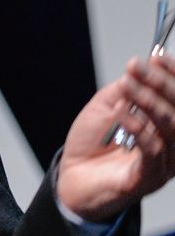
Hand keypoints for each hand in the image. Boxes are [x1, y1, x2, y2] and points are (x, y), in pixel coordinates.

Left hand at [58, 55, 174, 220]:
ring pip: (170, 127)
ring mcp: (165, 163)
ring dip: (148, 101)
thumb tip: (143, 66)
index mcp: (167, 125)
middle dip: (161, 84)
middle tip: (137, 68)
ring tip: (128, 86)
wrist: (72, 177)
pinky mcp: (149, 177)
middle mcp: (173, 145)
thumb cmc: (93, 143)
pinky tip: (121, 111)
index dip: (173, 76)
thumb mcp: (107, 106)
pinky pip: (153, 149)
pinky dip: (138, 126)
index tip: (158, 58)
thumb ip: (126, 89)